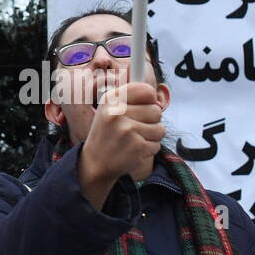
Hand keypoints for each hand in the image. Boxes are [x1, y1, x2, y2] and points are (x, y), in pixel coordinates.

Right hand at [77, 81, 164, 207]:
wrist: (94, 164)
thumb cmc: (107, 135)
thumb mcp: (109, 110)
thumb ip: (131, 100)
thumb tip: (158, 100)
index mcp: (111, 99)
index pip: (146, 90)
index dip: (151, 99)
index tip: (145, 106)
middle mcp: (117, 112)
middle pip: (156, 110)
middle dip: (151, 121)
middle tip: (136, 128)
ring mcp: (127, 130)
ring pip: (160, 129)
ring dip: (151, 137)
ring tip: (135, 140)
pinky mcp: (137, 146)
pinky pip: (156, 144)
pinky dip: (148, 149)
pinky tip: (133, 151)